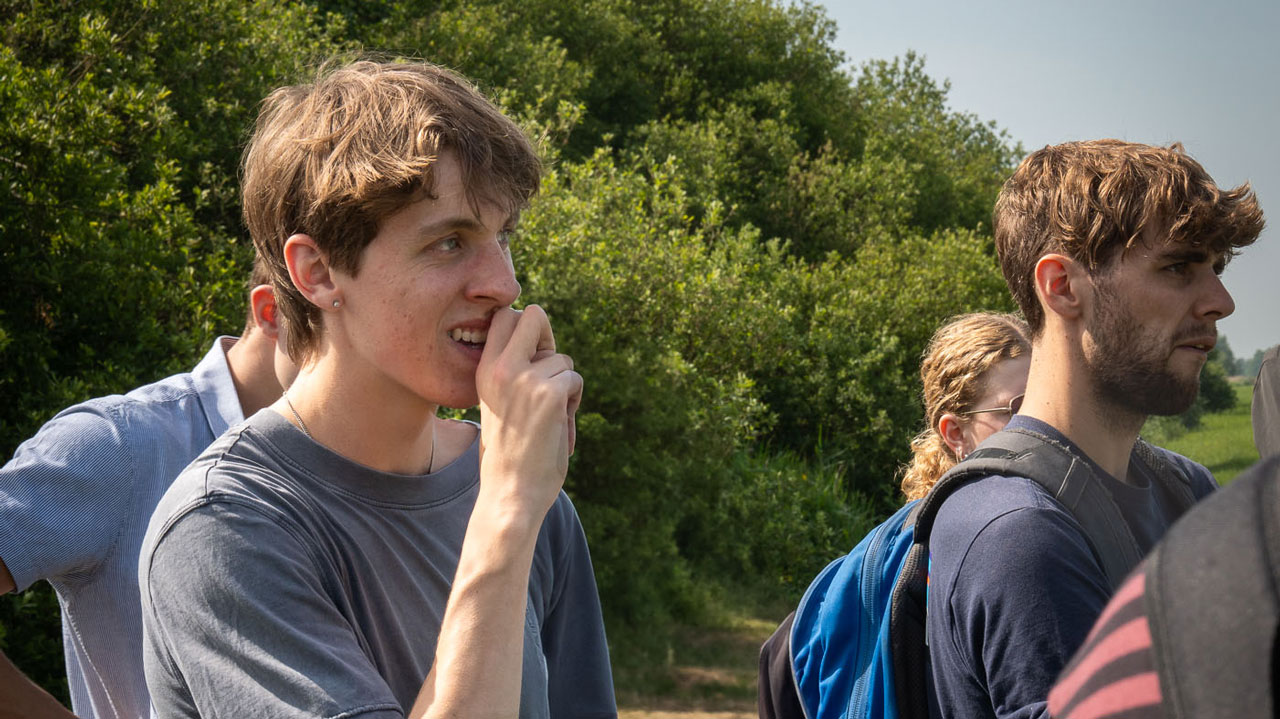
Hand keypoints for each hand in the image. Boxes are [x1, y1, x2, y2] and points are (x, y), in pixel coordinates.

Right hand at [475, 305, 582, 518]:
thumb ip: (512, 372)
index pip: (504, 316)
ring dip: (564, 384)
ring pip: (562, 359)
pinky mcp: (551, 394)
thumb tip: (543, 345)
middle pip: (534, 315)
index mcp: (484, 371)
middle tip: (549, 367)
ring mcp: (526, 379)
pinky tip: (558, 425)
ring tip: (549, 415)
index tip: (532, 351)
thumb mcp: (498, 402)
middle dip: (548, 336)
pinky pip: (574, 380)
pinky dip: (573, 402)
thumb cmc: (508, 452)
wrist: (510, 491)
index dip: (526, 327)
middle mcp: (502, 369)